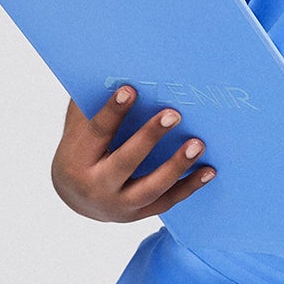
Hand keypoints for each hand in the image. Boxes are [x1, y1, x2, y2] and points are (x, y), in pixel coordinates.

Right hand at [51, 86, 214, 223]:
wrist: (74, 197)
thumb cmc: (81, 149)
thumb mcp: (78, 128)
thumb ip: (92, 105)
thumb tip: (114, 68)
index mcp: (77, 160)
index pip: (97, 133)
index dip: (113, 111)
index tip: (131, 89)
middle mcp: (96, 187)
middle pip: (125, 162)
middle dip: (149, 138)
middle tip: (173, 114)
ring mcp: (118, 205)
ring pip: (150, 188)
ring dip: (177, 166)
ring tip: (198, 143)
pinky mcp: (137, 215)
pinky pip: (167, 202)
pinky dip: (189, 187)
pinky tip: (209, 170)